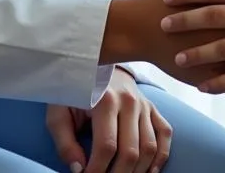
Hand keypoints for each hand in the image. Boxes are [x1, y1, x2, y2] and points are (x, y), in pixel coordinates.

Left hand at [46, 67, 171, 172]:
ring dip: (138, 172)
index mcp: (104, 100)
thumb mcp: (59, 113)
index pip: (106, 147)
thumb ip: (65, 143)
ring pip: (149, 147)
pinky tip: (149, 171)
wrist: (95, 62)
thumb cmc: (75, 91)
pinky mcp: (152, 107)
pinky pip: (165, 134)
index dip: (96, 171)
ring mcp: (143, 104)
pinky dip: (161, 156)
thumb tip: (78, 170)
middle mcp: (129, 101)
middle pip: (130, 152)